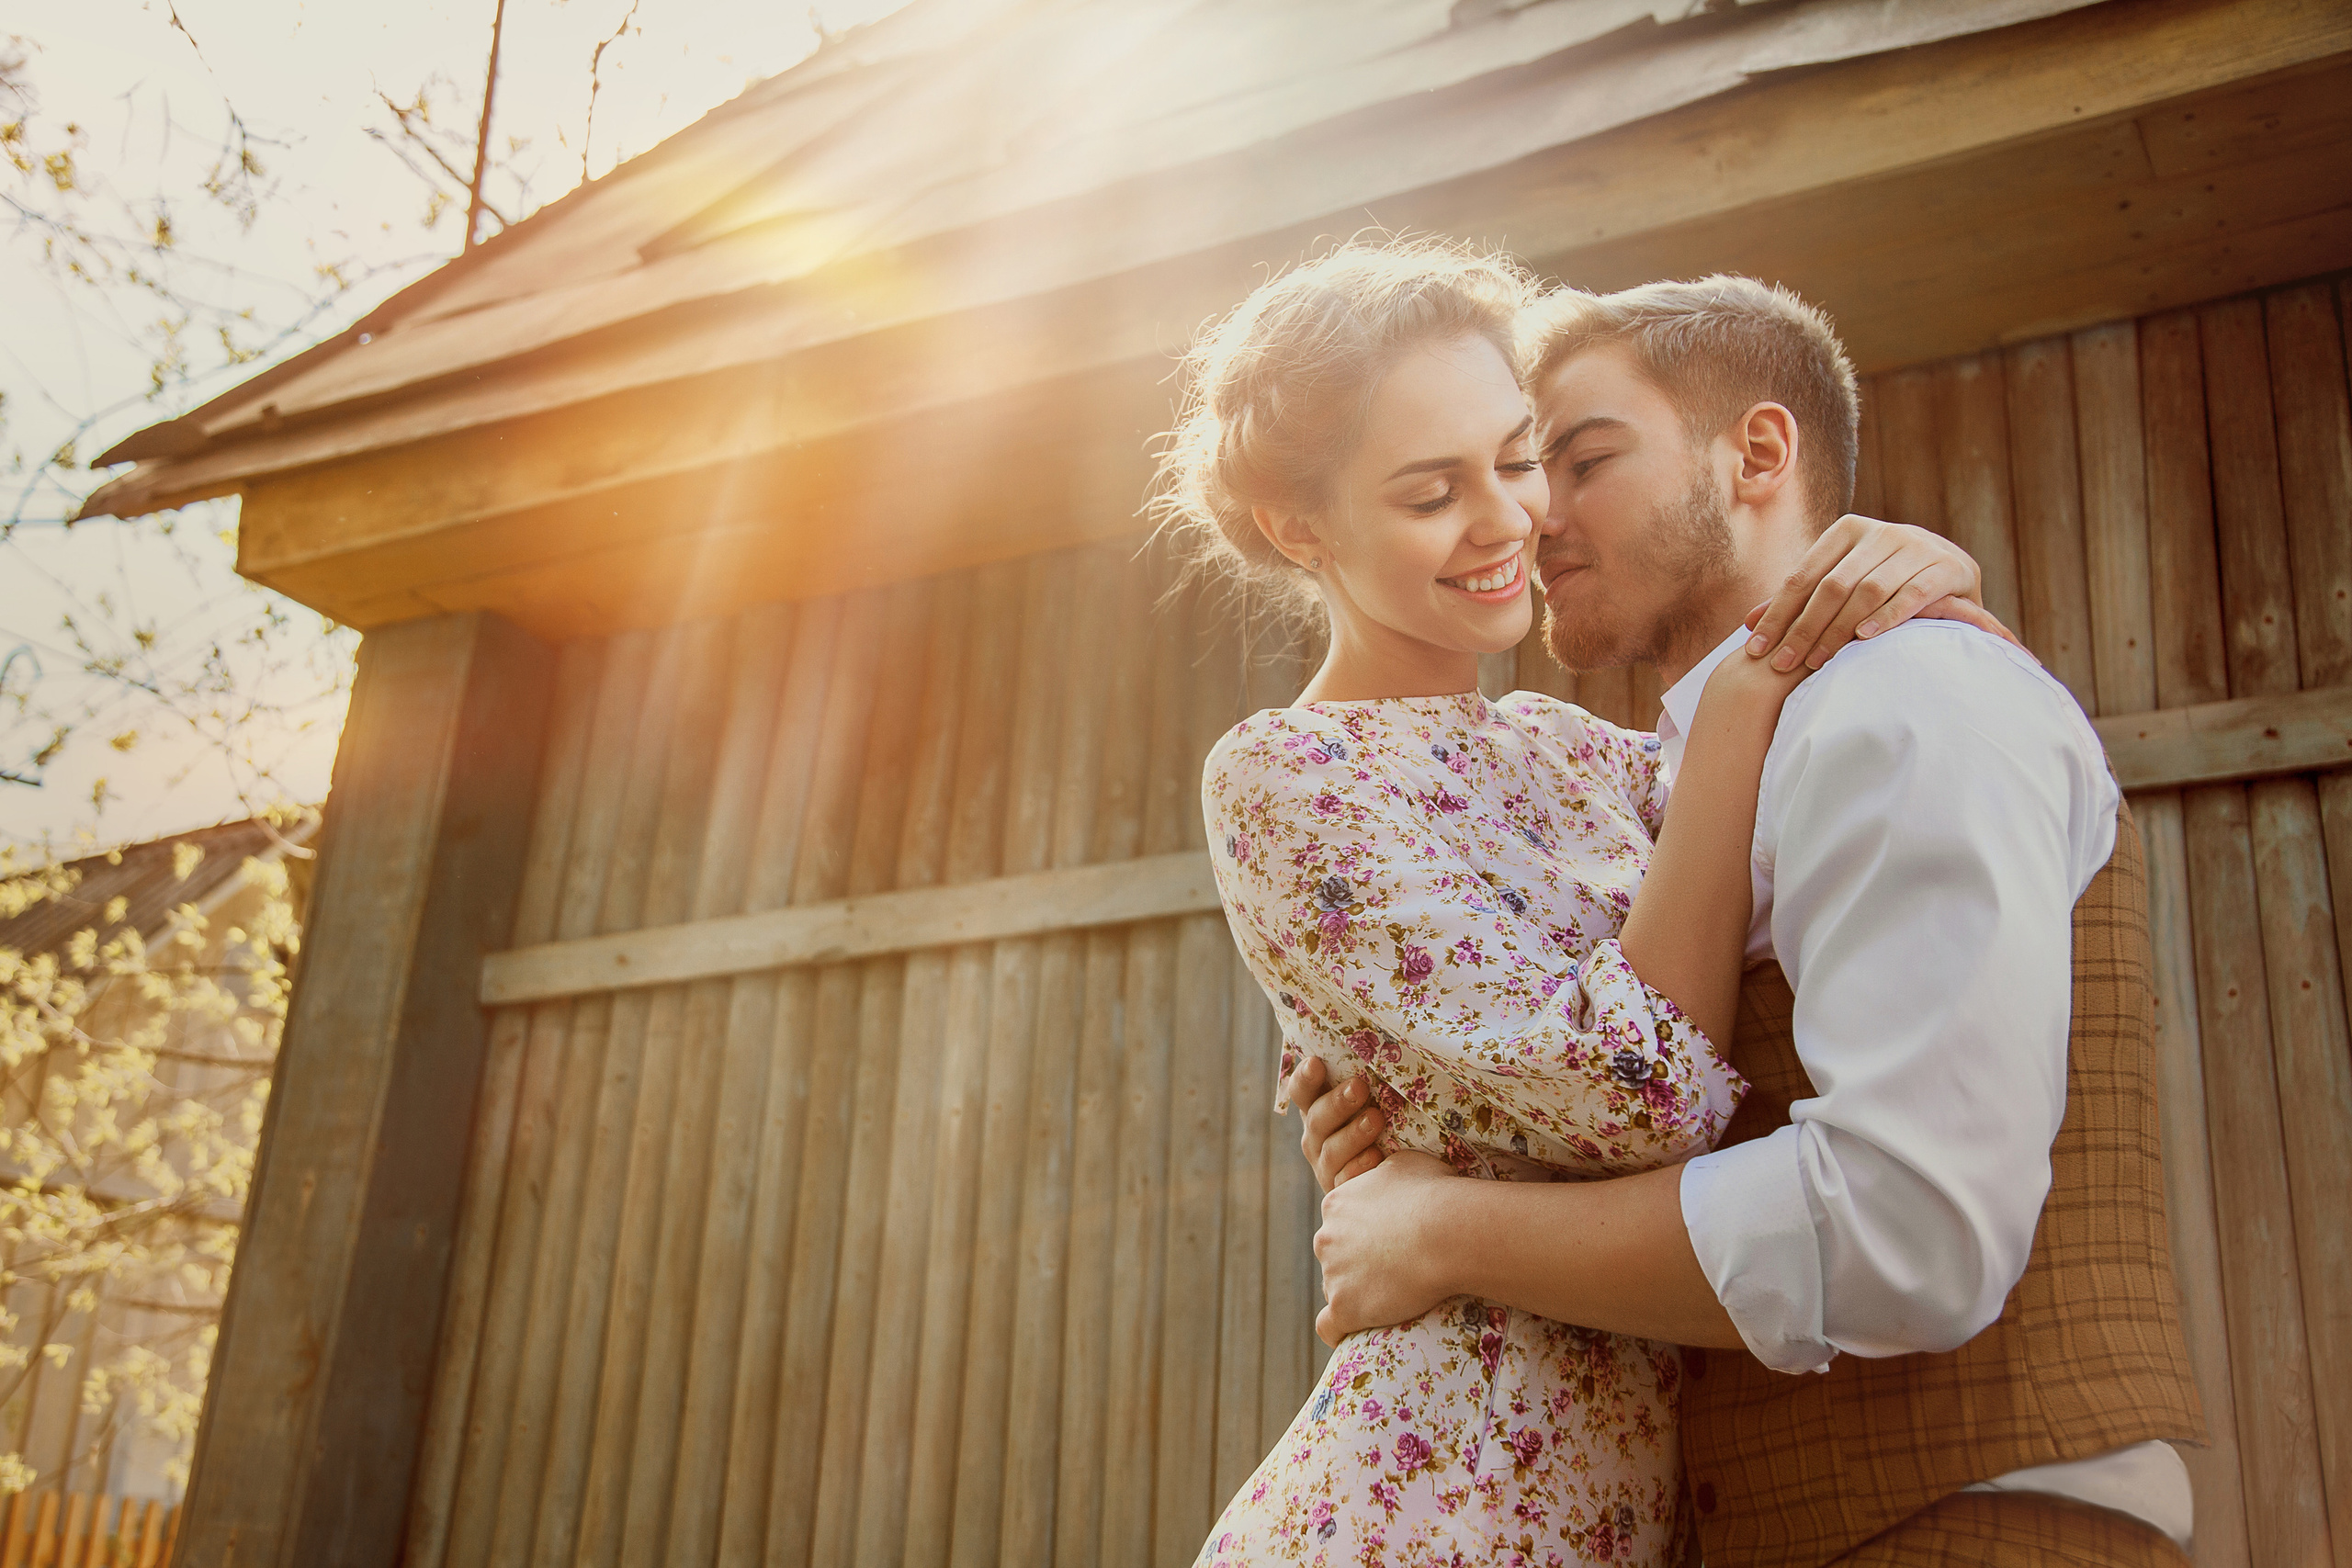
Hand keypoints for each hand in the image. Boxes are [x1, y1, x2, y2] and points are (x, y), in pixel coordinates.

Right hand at [1287, 1055, 1386, 1192]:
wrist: (1396, 1178)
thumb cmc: (1388, 1122)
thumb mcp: (1376, 1098)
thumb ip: (1371, 1076)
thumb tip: (1391, 1029)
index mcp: (1318, 1107)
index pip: (1302, 1091)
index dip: (1305, 1077)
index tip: (1316, 1062)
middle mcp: (1316, 1136)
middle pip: (1316, 1119)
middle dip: (1337, 1102)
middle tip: (1358, 1086)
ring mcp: (1326, 1165)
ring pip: (1331, 1150)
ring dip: (1352, 1133)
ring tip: (1376, 1119)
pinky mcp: (1341, 1192)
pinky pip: (1346, 1181)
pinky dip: (1359, 1168)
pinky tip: (1377, 1157)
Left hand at [1314, 1150, 1459, 1345]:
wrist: (1445, 1232)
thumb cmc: (1436, 1194)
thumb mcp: (1407, 1164)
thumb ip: (1385, 1172)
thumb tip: (1386, 1173)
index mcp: (1337, 1203)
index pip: (1340, 1224)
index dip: (1364, 1235)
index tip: (1390, 1242)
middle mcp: (1325, 1237)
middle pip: (1335, 1256)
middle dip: (1358, 1264)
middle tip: (1395, 1271)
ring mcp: (1332, 1274)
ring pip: (1336, 1289)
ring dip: (1356, 1294)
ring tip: (1391, 1301)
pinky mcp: (1344, 1307)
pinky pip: (1328, 1326)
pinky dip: (1338, 1330)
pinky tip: (1351, 1333)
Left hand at [1744, 515, 1992, 671]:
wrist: (1952, 572)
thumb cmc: (1884, 583)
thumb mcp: (1841, 583)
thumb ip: (1800, 599)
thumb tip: (1747, 622)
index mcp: (1847, 529)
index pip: (1803, 575)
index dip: (1777, 614)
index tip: (1755, 650)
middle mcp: (1882, 532)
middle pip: (1832, 585)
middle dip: (1803, 629)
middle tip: (1782, 664)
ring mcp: (1917, 546)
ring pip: (1869, 590)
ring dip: (1839, 629)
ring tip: (1816, 660)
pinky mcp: (1949, 567)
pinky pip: (1913, 593)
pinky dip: (1888, 616)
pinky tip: (1865, 638)